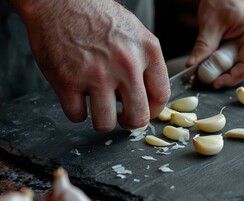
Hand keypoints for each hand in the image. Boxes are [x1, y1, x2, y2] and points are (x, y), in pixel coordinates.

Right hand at [12, 0, 169, 131]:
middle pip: (138, 117)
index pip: (161, 96)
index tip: (144, 111)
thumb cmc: (99, 18)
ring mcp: (96, 74)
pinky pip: (77, 116)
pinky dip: (77, 111)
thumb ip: (146, 65)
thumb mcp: (136, 35)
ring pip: (106, 124)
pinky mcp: (68, 81)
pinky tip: (77, 96)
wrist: (60, 0)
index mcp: (147, 51)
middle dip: (130, 122)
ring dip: (102, 120)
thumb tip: (148, 98)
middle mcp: (126, 64)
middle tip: (122, 117)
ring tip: (98, 105)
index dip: (153, 110)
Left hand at [186, 0, 243, 88]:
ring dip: (232, 69)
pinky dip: (234, 62)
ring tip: (215, 67)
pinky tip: (222, 59)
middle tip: (212, 77)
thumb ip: (203, 46)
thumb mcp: (209, 22)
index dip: (231, 79)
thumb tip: (192, 65)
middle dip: (230, 76)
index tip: (214, 83)